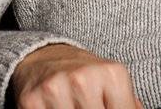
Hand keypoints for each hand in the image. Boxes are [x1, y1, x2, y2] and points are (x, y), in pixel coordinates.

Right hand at [9, 42, 143, 108]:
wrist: (45, 56)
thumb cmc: (85, 75)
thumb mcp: (113, 83)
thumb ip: (128, 103)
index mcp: (112, 74)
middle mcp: (84, 78)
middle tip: (87, 107)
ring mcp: (56, 89)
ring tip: (73, 107)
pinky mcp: (32, 100)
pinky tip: (55, 108)